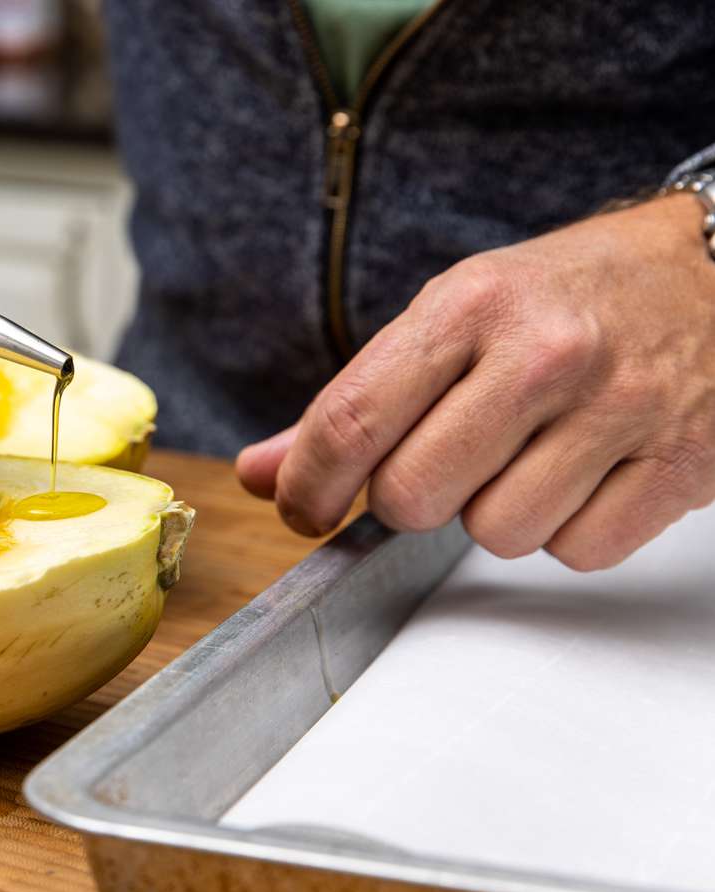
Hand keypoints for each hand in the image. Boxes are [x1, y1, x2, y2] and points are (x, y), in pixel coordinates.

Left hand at [236, 193, 714, 569]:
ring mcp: (618, 409)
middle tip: (445, 464)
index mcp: (470, 306)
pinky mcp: (679, 463)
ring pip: (497, 536)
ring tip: (528, 457)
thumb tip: (259, 472)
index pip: (350, 421)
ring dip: (497, 516)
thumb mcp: (453, 316)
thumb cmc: (569, 298)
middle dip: (412, 499)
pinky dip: (570, 531)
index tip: (304, 507)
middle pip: (413, 497)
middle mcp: (544, 354)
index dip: (308, 486)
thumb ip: (355, 401)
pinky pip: (577, 553)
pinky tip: (585, 475)